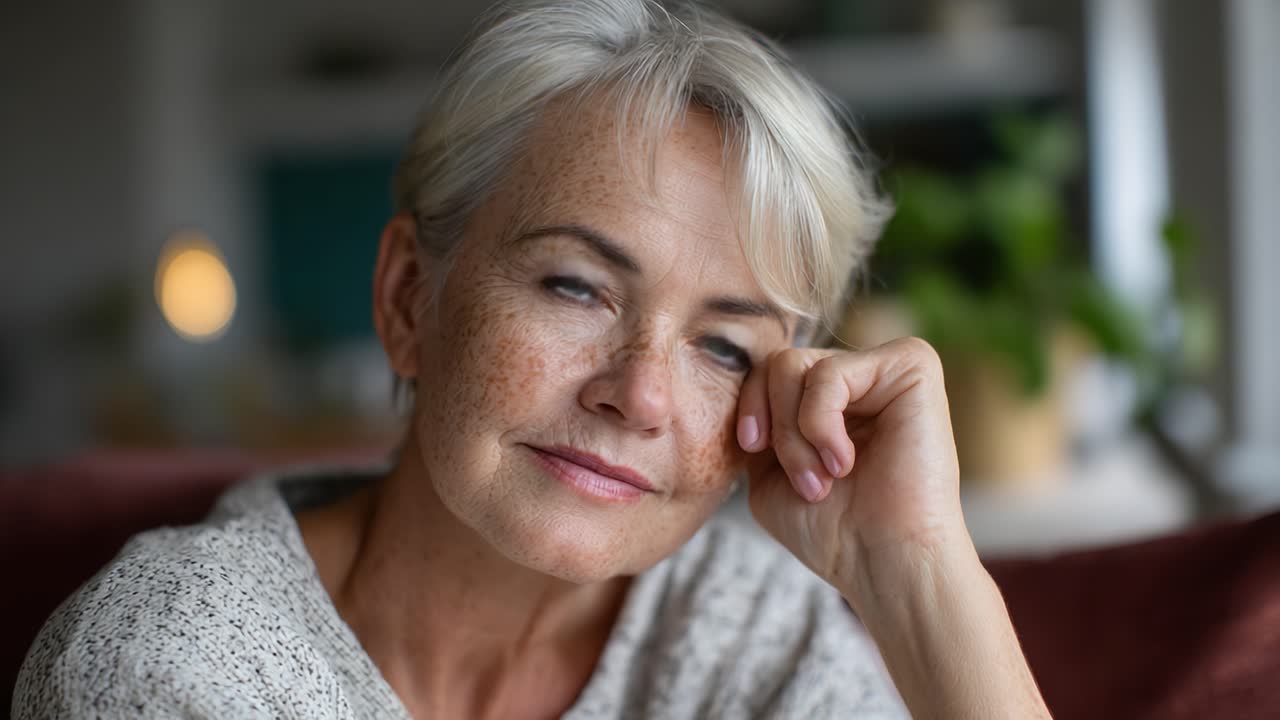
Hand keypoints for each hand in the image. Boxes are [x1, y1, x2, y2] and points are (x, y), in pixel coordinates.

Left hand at [736, 337, 969, 599]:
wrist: (886, 565)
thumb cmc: (834, 529)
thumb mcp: (767, 472)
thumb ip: (758, 422)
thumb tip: (741, 377)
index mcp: (833, 397)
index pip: (766, 371)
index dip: (749, 409)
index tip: (753, 451)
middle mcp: (861, 374)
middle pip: (777, 363)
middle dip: (776, 427)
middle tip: (805, 481)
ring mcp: (886, 367)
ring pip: (794, 365)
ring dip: (794, 433)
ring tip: (822, 480)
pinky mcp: (912, 366)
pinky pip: (829, 372)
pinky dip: (820, 424)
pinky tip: (845, 463)